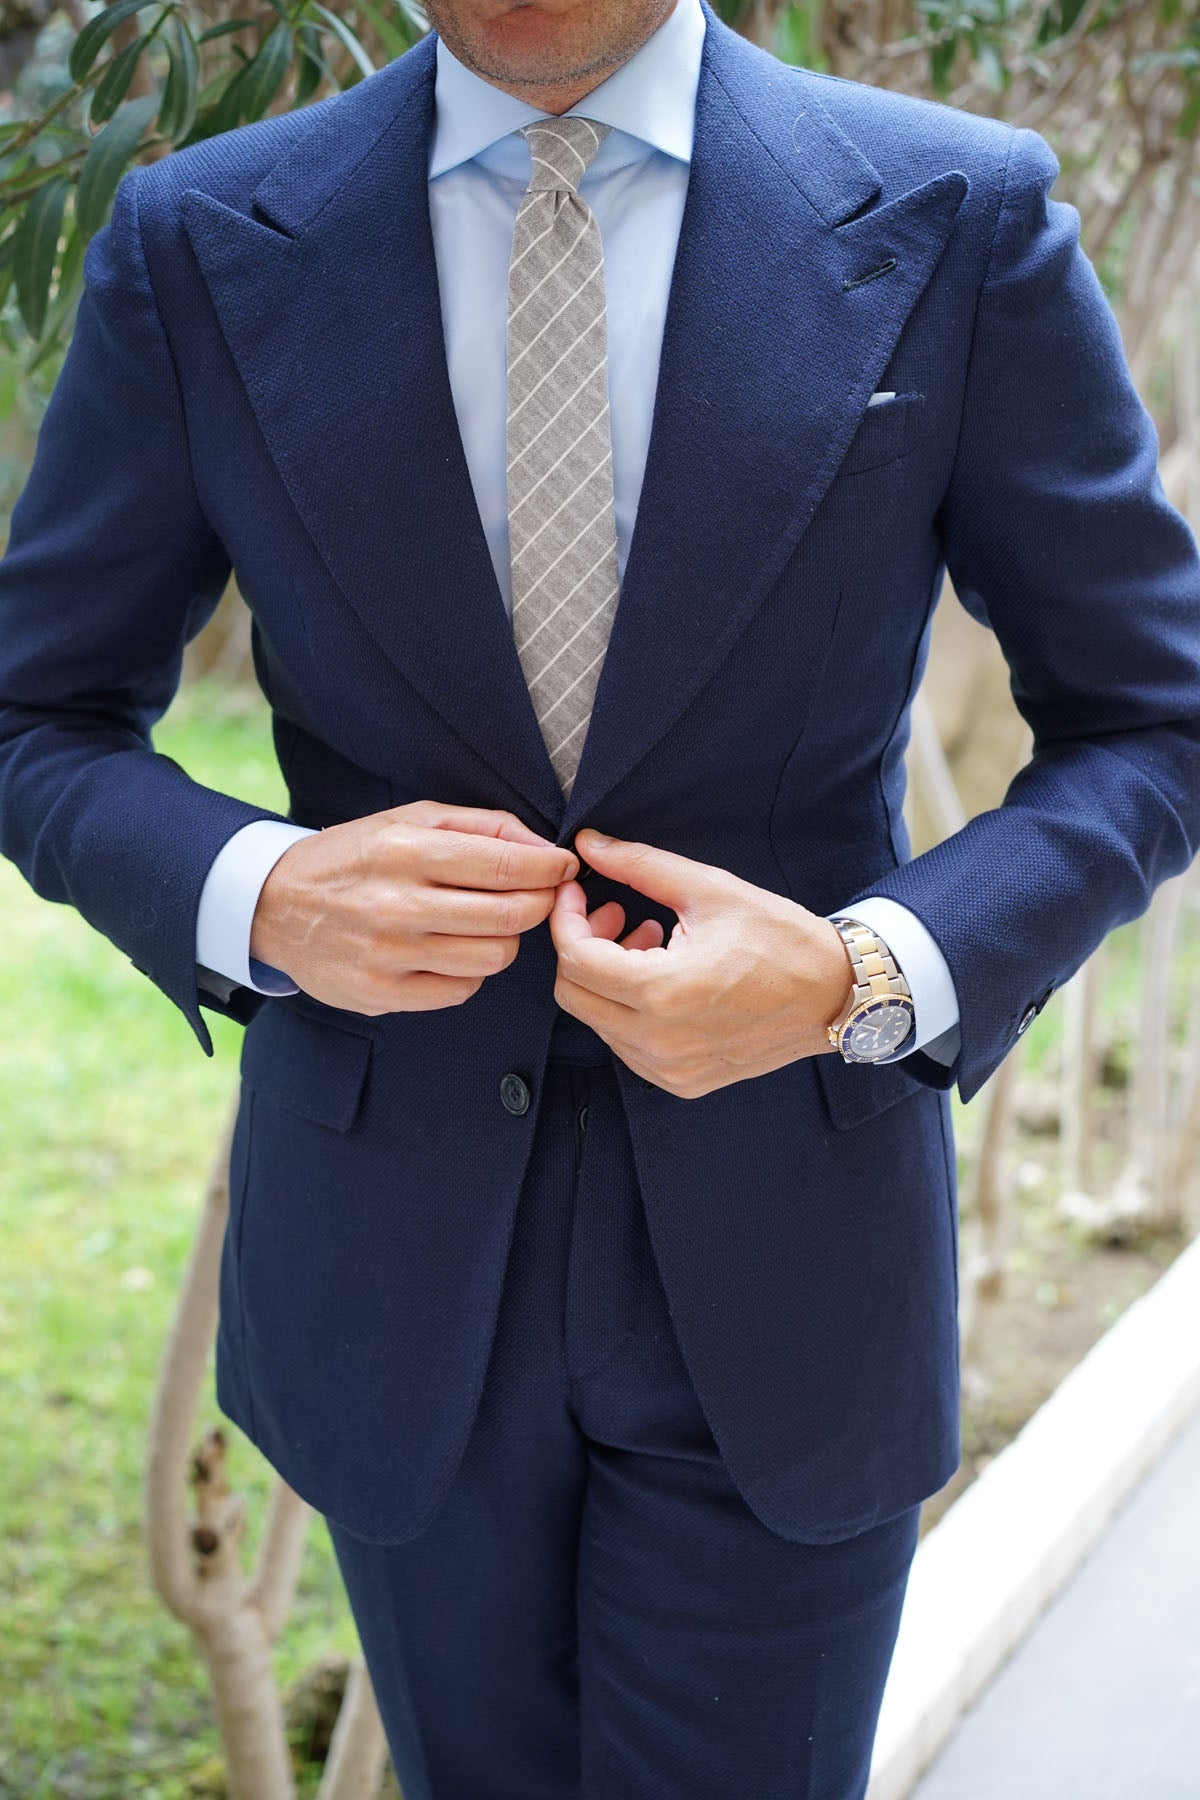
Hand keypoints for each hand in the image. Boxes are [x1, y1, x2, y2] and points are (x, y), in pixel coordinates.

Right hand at [250, 801, 578, 1014]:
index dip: (551, 869)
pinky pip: (462, 989)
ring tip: (487, 923)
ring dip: (505, 939)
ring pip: (494, 957)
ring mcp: (388, 955)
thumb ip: (484, 826)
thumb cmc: (356, 856)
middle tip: (537, 896)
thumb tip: (547, 851)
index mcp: (405, 850)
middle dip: (538, 904)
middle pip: (510, 915)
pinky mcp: (381, 994)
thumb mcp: (411, 818)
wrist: (274, 906)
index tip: (564, 868)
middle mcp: (396, 904)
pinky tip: (452, 950)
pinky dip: (470, 970)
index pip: (507, 866)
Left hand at [548, 829, 854, 1097]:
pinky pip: (626, 1045)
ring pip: (597, 1021)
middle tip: (616, 913)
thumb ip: (639, 865)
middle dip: (582, 947)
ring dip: (607, 977)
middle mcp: (659, 1041)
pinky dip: (629, 1009)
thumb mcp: (708, 889)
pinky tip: (664, 977)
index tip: (579, 892)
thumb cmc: (780, 938)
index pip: (575, 959)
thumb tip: (587, 843)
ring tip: (649, 940)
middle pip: (573, 994)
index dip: (566, 917)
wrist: (834, 994)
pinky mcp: (681, 1082)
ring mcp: (669, 1069)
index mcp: (662, 992)